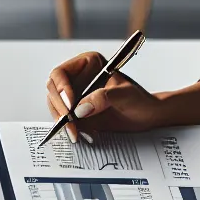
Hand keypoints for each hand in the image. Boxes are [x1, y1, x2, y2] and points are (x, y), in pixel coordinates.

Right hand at [44, 51, 175, 141]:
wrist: (146, 117)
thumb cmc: (139, 101)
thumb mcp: (126, 96)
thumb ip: (104, 98)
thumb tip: (81, 108)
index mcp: (88, 63)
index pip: (61, 73)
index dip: (61, 89)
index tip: (70, 106)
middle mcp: (78, 77)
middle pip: (53, 90)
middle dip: (60, 108)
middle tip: (70, 124)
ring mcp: (75, 95)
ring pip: (55, 106)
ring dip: (62, 121)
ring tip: (77, 134)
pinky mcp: (76, 111)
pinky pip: (63, 119)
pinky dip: (67, 128)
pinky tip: (79, 136)